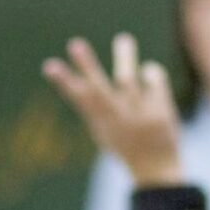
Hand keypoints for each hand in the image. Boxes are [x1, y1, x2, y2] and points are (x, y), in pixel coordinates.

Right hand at [43, 33, 182, 186]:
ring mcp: (139, 114)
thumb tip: (77, 63)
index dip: (64, 81)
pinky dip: (150, 71)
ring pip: (128, 80)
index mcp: (100, 121)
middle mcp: (117, 117)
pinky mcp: (160, 110)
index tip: (49, 65)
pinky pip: (153, 78)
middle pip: (98, 90)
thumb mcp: (103, 126)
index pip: (79, 98)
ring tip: (123, 39)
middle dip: (86, 68)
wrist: (156, 169)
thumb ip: (91, 101)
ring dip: (124, 57)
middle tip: (74, 43)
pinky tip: (147, 72)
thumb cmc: (124, 143)